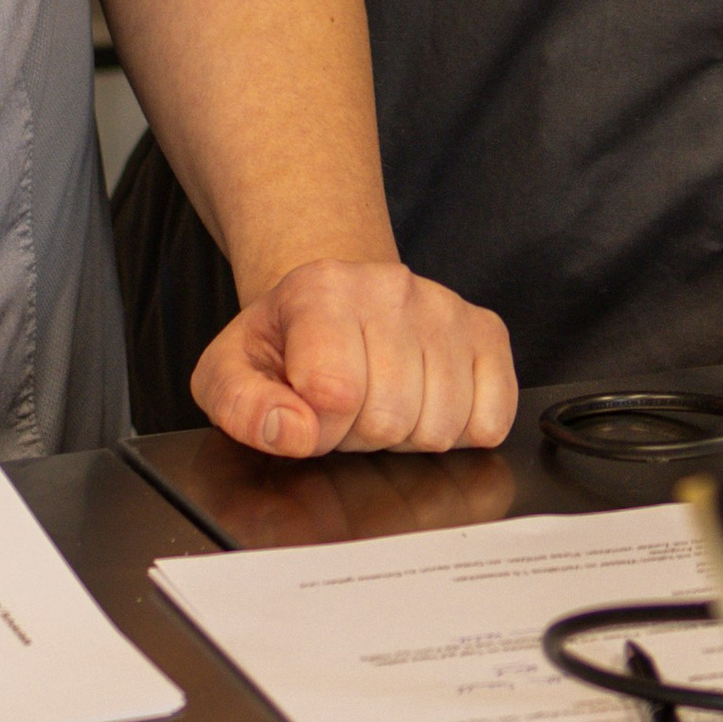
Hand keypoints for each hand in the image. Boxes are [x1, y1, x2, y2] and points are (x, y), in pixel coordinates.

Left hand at [191, 258, 518, 455]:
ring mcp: (445, 306)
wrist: (335, 305)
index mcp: (321, 289)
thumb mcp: (230, 372)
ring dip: (407, 435)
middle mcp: (390, 286)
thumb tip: (293, 431)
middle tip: (345, 406)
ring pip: (441, 425)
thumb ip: (242, 405)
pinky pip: (492, 420)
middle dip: (361, 434)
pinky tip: (425, 401)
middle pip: (391, 417)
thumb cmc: (286, 346)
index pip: (334, 392)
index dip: (317, 427)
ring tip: (380, 400)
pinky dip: (460, 431)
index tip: (305, 411)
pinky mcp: (487, 331)